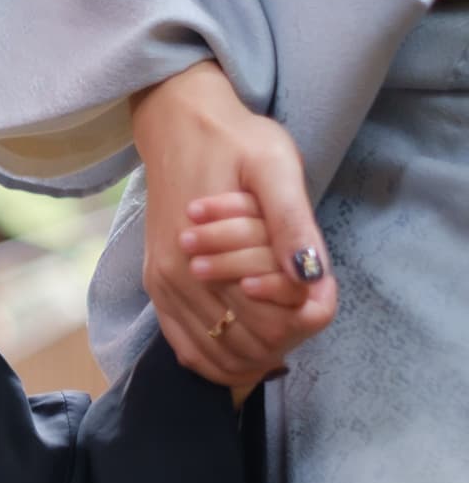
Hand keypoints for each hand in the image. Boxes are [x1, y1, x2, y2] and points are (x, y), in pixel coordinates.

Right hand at [130, 61, 336, 387]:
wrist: (178, 125)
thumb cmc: (234, 141)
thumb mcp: (275, 166)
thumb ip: (291, 221)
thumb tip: (310, 275)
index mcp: (208, 256)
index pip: (272, 326)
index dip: (309, 317)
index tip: (324, 286)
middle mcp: (178, 282)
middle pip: (248, 347)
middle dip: (289, 334)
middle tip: (307, 299)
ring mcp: (164, 287)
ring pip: (217, 355)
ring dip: (258, 350)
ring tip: (283, 315)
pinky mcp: (158, 285)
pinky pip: (186, 346)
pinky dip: (219, 357)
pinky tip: (246, 340)